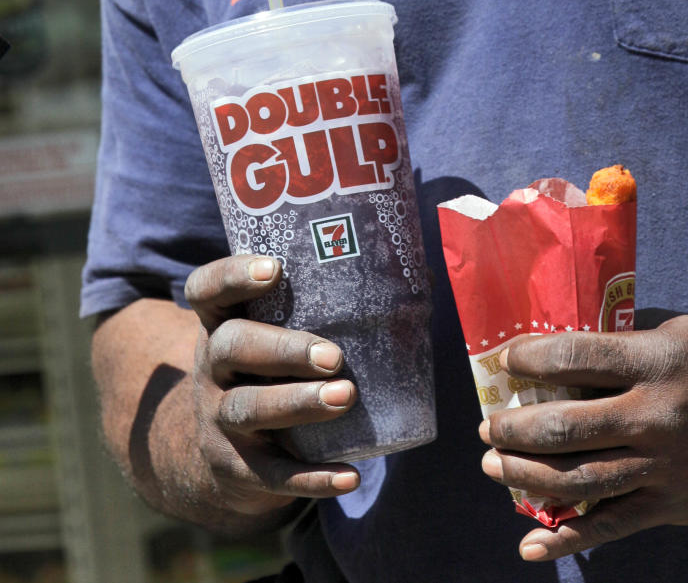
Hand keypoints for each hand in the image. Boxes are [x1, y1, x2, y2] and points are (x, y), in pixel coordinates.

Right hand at [184, 254, 360, 514]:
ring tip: (345, 397)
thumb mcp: (277, 333)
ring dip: (298, 403)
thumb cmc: (272, 370)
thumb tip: (421, 276)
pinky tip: (350, 476)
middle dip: (284, 349)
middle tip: (333, 356)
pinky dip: (311, 477)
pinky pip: (272, 474)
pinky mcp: (236, 468)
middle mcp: (212, 365)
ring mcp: (218, 418)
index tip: (275, 269)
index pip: (206, 288)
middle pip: (231, 346)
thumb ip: (327, 305)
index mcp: (222, 321)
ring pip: (248, 408)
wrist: (225, 455)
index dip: (232, 275)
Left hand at [478, 314, 687, 561]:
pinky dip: (568, 539)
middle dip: (516, 427)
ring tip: (494, 467)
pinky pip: (612, 527)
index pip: (576, 357)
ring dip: (527, 476)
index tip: (505, 360)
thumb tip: (564, 359)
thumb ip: (627, 350)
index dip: (530, 359)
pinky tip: (531, 545)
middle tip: (489, 425)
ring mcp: (665, 466)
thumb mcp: (679, 333)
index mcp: (656, 361)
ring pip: (580, 479)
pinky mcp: (674, 505)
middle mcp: (657, 414)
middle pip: (567, 425)